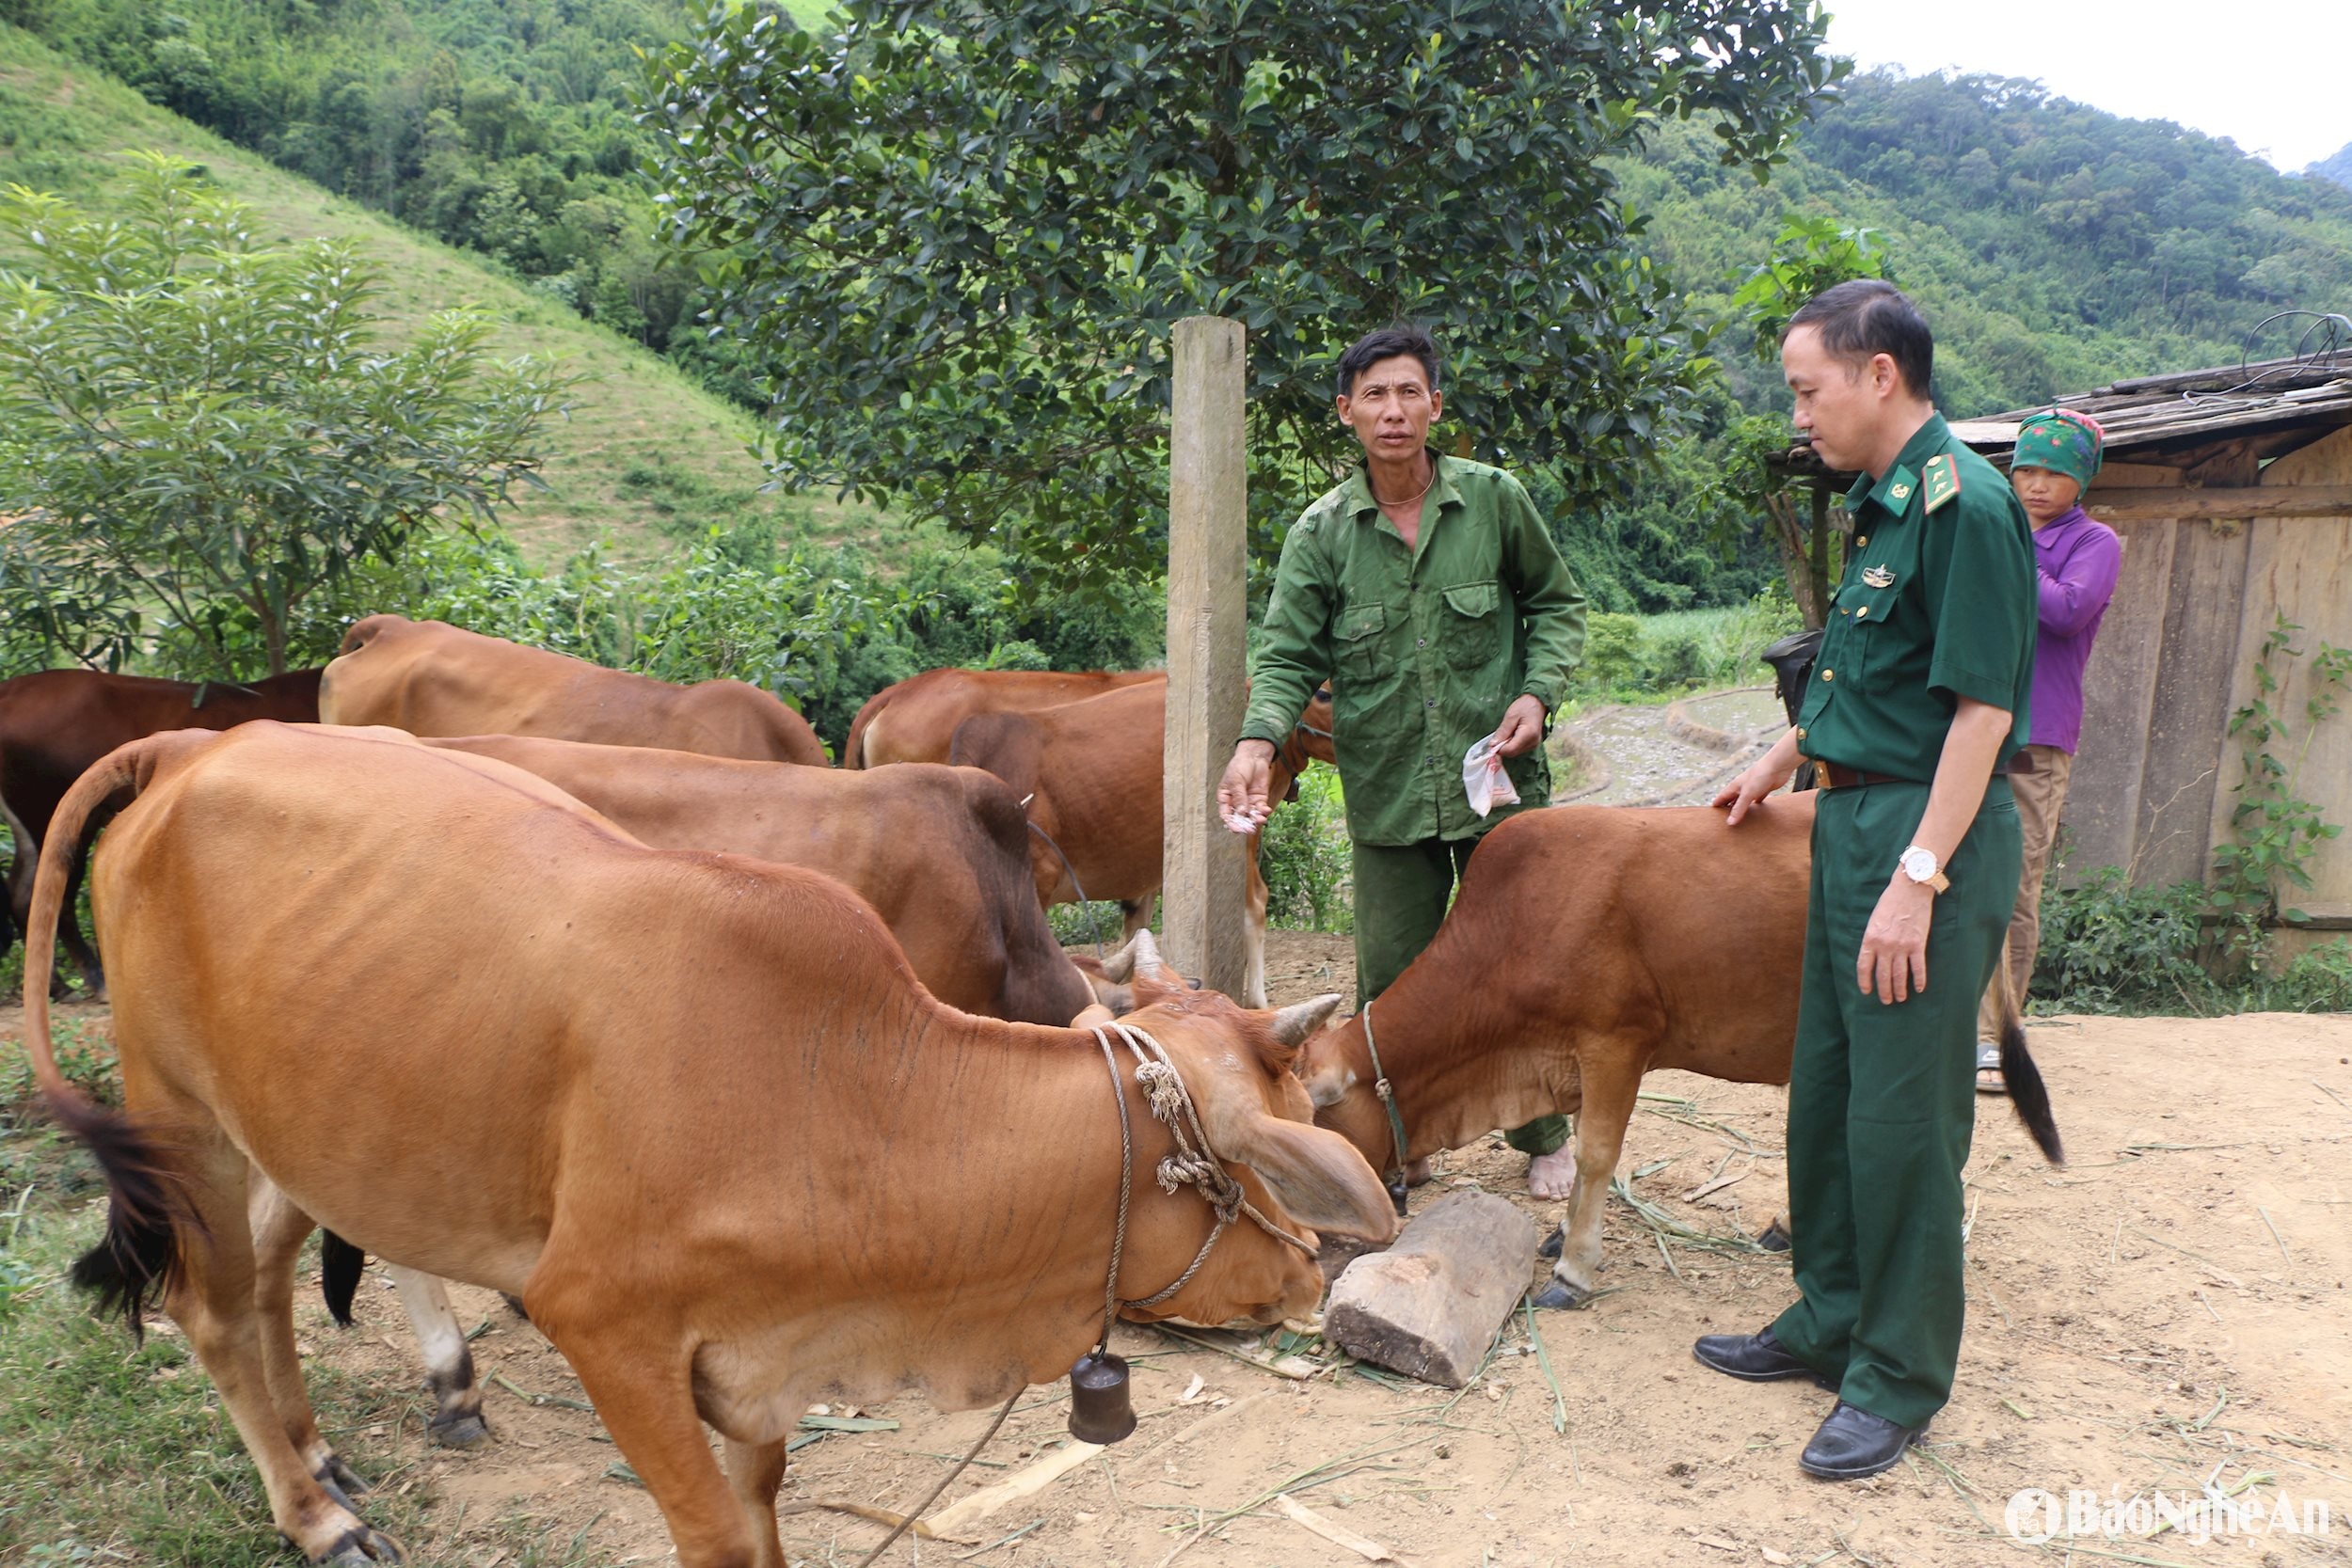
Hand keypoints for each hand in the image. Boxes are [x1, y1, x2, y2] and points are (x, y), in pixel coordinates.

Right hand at [1217, 740, 1276, 831]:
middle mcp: (1236, 803)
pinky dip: (1264, 812)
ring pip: (1251, 816)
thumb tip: (1242, 812)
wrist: (1254, 757)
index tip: (1236, 829)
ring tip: (1260, 820)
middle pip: (1239, 818)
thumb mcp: (1236, 780)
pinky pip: (1261, 809)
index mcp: (1225, 798)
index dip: (1230, 823)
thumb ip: (1239, 797)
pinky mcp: (1259, 799)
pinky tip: (1266, 810)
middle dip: (1244, 825)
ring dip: (1256, 819)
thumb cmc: (1239, 766)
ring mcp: (1249, 802)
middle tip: (1249, 830)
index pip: (1226, 814)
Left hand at [1493, 694, 1545, 757]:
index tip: (1491, 742)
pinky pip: (1518, 749)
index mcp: (1528, 735)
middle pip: (1512, 753)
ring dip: (1507, 745)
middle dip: (1502, 747)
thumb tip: (1492, 745)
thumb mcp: (1510, 716)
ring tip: (1508, 731)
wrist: (1538, 702)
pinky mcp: (1532, 744)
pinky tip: (1512, 734)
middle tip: (1499, 734)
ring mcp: (1534, 744)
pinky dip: (1512, 744)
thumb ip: (1502, 732)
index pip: (1510, 750)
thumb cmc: (1525, 706)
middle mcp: (1533, 743)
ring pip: (1514, 752)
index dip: (1498, 748)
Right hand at [1713, 751, 1794, 826]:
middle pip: (1732, 800)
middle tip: (1724, 821)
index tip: (1711, 816)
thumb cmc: (1759, 776)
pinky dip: (1756, 806)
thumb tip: (1730, 823)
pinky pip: (1758, 799)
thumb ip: (1739, 808)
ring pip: (1744, 801)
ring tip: (1739, 819)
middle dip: (1728, 809)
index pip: (1722, 797)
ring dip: (1742, 809)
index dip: (1716, 806)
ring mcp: (1753, 788)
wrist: (1778, 766)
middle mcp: (1742, 787)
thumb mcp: (1747, 794)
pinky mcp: (1764, 789)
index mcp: (1734, 787)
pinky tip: (1757, 812)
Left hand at [1858, 874, 1933, 1002]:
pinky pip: (1918, 967)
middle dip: (1884, 991)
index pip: (1864, 967)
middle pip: (1883, 975)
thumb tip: (1873, 958)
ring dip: (1900, 990)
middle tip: (1886, 1001)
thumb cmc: (1889, 903)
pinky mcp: (1918, 944)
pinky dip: (1920, 980)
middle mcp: (1884, 946)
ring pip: (1900, 975)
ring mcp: (1902, 946)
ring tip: (1900, 998)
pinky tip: (1920, 989)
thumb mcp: (1874, 921)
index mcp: (1870, 939)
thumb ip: (1872, 940)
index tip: (1867, 991)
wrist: (1910, 889)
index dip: (1864, 982)